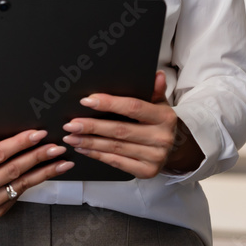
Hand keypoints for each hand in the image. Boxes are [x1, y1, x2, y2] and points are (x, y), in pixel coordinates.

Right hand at [0, 109, 74, 217]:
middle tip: (57, 146)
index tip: (37, 133)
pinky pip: (20, 194)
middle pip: (14, 170)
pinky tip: (49, 172)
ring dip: (45, 172)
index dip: (19, 144)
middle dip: (38, 157)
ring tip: (63, 161)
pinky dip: (36, 182)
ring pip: (21, 185)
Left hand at [61, 71, 203, 178]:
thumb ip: (155, 89)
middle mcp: (161, 138)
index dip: (109, 103)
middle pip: (120, 130)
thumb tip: (157, 74)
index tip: (87, 100)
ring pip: (115, 148)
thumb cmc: (159, 120)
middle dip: (92, 127)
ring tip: (71, 137)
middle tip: (71, 123)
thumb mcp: (160, 103)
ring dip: (90, 142)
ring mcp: (155, 157)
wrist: (174, 148)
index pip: (132, 108)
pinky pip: (117, 162)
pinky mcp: (147, 172)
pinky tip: (83, 149)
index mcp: (164, 117)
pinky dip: (97, 155)